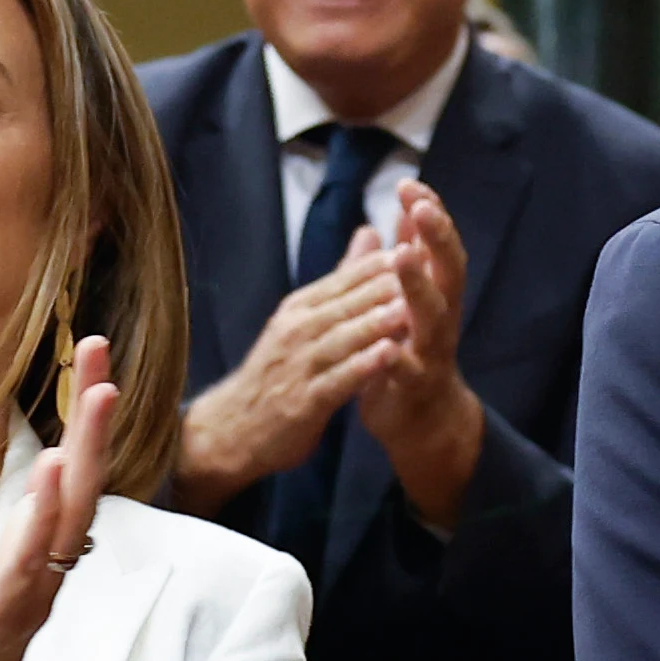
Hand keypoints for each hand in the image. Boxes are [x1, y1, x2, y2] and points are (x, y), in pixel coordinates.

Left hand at [0, 339, 107, 660]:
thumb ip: (29, 528)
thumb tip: (54, 476)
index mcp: (42, 550)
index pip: (75, 471)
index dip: (86, 414)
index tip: (92, 350)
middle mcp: (46, 565)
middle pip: (83, 481)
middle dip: (93, 416)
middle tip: (101, 351)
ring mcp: (28, 592)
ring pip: (66, 516)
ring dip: (84, 455)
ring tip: (96, 396)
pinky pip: (26, 563)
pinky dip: (40, 520)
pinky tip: (49, 475)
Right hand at [173, 247, 407, 513]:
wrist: (234, 428)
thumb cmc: (279, 371)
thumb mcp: (303, 319)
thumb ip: (342, 280)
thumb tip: (370, 232)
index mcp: (301, 307)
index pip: (345, 278)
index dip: (381, 263)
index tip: (420, 245)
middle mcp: (298, 330)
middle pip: (347, 303)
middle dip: (384, 286)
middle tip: (425, 269)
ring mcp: (300, 365)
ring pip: (343, 338)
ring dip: (376, 323)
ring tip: (410, 308)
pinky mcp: (304, 401)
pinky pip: (338, 380)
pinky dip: (363, 366)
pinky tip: (390, 356)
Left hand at [357, 184, 487, 524]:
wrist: (421, 420)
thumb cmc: (411, 349)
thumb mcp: (410, 297)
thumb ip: (411, 254)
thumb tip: (409, 206)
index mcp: (438, 293)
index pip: (438, 245)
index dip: (430, 214)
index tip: (410, 184)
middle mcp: (443, 317)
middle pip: (449, 271)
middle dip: (437, 238)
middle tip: (421, 207)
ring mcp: (433, 351)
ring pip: (433, 315)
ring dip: (419, 285)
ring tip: (403, 256)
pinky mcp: (416, 386)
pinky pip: (409, 369)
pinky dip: (398, 356)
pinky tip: (387, 343)